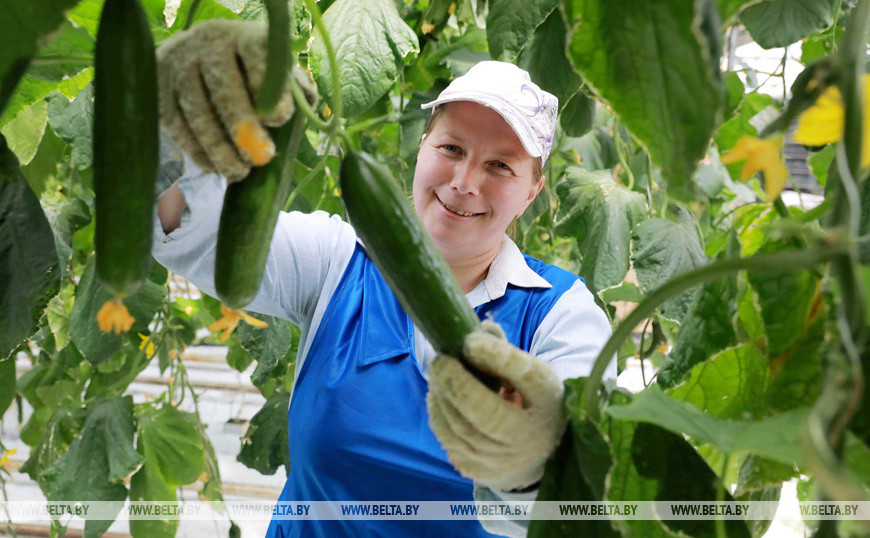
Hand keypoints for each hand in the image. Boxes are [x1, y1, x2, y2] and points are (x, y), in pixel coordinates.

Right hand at [157, 20, 315, 180]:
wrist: (192, 55)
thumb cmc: (249, 72)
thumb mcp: (274, 71)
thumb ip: (294, 90)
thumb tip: (304, 113)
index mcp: (245, 37)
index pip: (258, 58)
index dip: (269, 90)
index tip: (278, 120)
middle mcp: (209, 45)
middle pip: (224, 89)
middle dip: (244, 128)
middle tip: (263, 158)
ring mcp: (179, 65)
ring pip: (198, 113)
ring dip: (219, 149)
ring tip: (238, 172)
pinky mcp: (159, 88)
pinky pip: (177, 125)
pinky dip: (196, 151)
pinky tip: (213, 167)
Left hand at [426, 321, 566, 491]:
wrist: (537, 454)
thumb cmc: (529, 400)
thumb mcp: (530, 373)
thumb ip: (504, 350)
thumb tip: (482, 328)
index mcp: (548, 400)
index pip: (526, 377)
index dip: (496, 357)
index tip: (469, 340)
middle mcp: (530, 435)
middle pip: (488, 414)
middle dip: (457, 385)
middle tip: (439, 360)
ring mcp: (504, 459)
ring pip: (460, 430)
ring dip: (441, 397)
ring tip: (436, 374)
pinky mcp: (480, 472)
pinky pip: (450, 442)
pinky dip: (439, 415)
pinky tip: (438, 397)